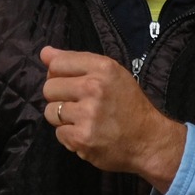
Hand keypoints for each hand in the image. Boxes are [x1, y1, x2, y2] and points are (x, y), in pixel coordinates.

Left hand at [39, 46, 187, 188]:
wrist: (149, 140)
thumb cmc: (129, 105)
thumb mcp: (111, 74)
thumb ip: (77, 62)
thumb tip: (44, 53)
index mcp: (103, 68)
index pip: (57, 63)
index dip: (57, 74)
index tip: (70, 83)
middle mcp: (94, 88)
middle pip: (49, 87)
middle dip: (59, 97)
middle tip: (78, 104)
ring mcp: (87, 114)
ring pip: (50, 111)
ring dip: (62, 118)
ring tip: (82, 120)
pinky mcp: (82, 138)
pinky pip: (58, 133)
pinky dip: (69, 136)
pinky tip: (86, 133)